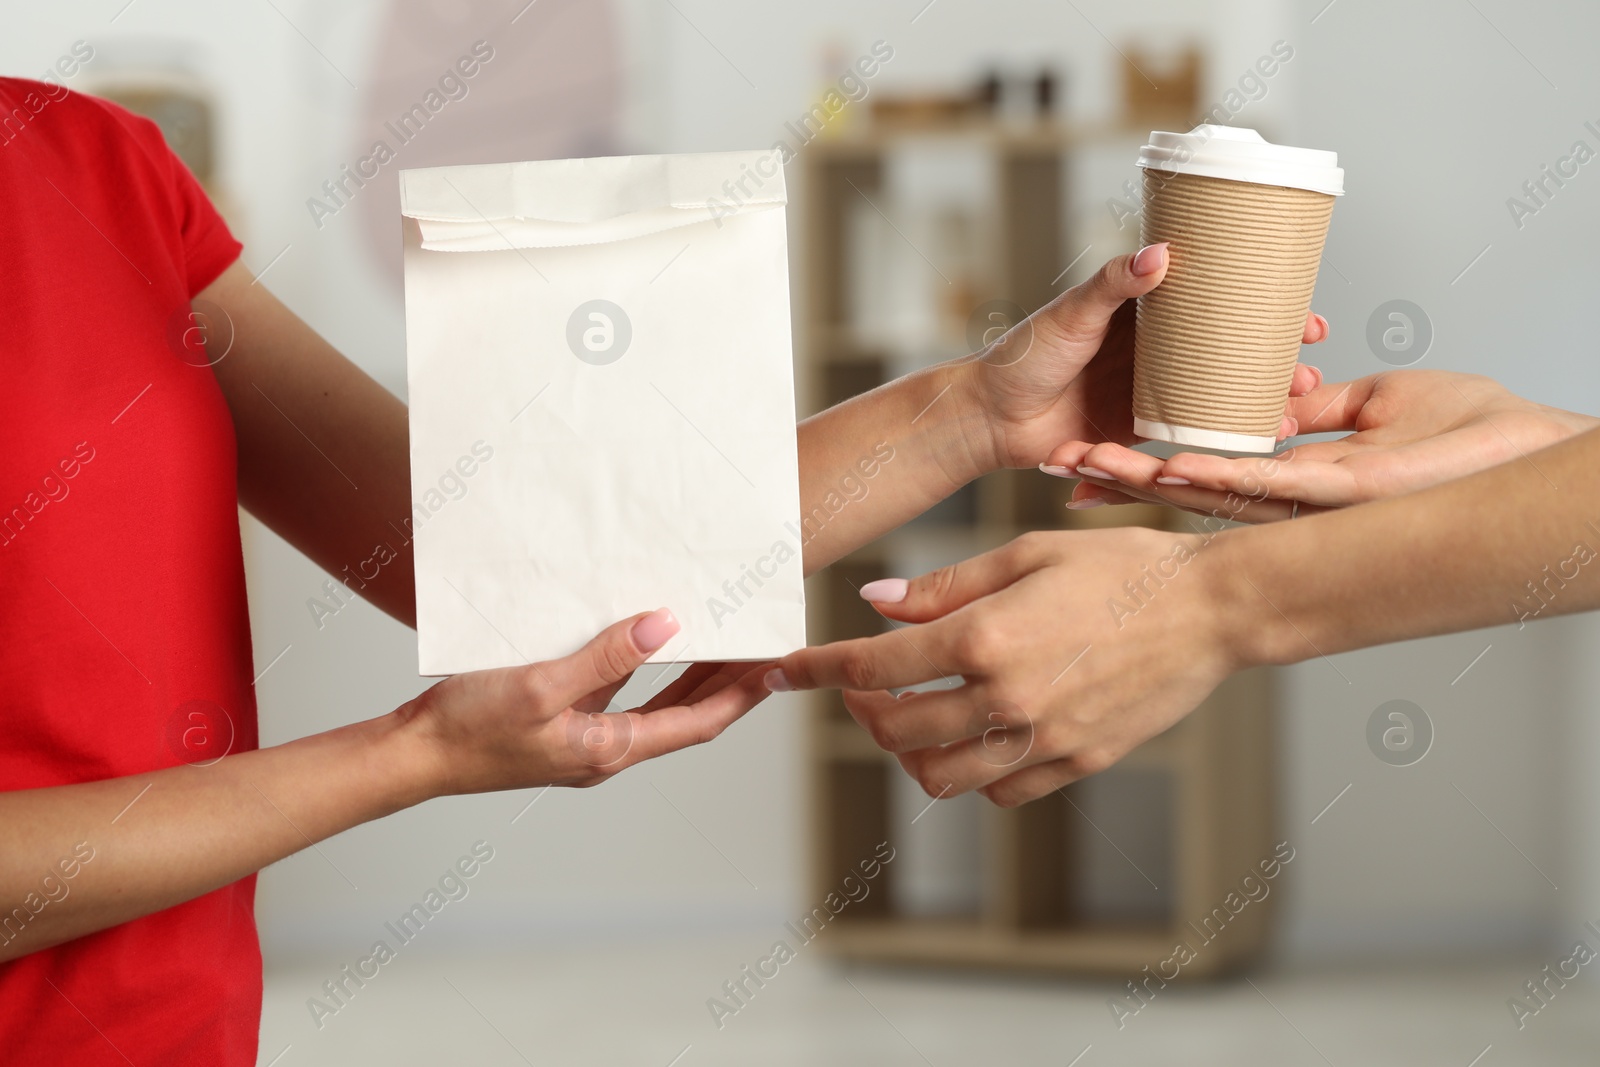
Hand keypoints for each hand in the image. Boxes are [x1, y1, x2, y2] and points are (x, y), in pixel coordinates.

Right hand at [403, 609, 769, 794]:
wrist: (414, 754)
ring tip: (719, 638)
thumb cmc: (469, 730)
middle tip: (759, 648)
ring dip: (688, 673)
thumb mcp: (542, 685)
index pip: (696, 722)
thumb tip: (665, 627)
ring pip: (653, 704)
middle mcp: (605, 749)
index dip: (740, 695)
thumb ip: (606, 657)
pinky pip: (616, 693)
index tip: (774, 668)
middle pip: (684, 715)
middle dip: (726, 683)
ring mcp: (582, 738)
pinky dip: (640, 668)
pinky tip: (641, 638)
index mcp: (609, 749)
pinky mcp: (559, 721)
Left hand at [765, 529, 1234, 805]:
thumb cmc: (1119, 566)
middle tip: (863, 683)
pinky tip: (975, 732)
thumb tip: (875, 605)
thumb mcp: (1024, 554)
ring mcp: (1043, 739)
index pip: (871, 666)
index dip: (814, 670)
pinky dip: (971, 769)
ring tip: (914, 714)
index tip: (780, 672)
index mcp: (986, 637)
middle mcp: (1007, 698)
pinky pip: (999, 790)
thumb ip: (943, 588)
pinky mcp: (1076, 763)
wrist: (1211, 610)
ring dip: (909, 750)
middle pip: (895, 730)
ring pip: (939, 776)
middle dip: (860, 708)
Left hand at [964, 244, 1328, 470]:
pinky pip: (1194, 434)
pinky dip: (1228, 437)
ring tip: (1294, 406)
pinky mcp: (1142, 432)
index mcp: (1148, 314)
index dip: (1267, 307)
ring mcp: (1155, 393)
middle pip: (1234, 351)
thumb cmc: (1021, 358)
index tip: (1307, 314)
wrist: (990, 419)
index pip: (1220, 303)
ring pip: (1223, 394)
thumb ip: (1111, 285)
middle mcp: (1160, 353)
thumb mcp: (1070, 314)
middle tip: (1311, 362)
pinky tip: (1260, 441)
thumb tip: (1159, 253)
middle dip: (1278, 358)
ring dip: (1263, 400)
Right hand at [1047, 370, 1597, 522]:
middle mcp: (1292, 498)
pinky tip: (1165, 470)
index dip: (1142, 464)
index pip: (1201, 467)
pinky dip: (1211, 476)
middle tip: (1056, 466)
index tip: (1090, 454)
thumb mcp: (1383, 399)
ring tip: (1084, 467)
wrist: (1532, 450)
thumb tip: (1284, 399)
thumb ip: (1325, 407)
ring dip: (1145, 479)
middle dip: (1118, 477)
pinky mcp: (1341, 493)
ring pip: (1210, 491)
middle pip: (1186, 486)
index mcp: (1295, 475)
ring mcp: (1312, 501)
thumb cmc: (1477, 429)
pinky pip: (1265, 484)